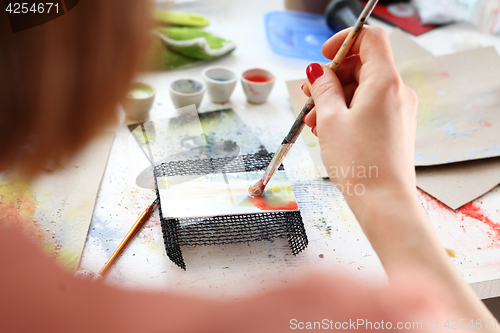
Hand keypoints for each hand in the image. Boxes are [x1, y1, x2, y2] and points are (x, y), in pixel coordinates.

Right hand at [302, 26, 417, 212]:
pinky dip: (349, 112)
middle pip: (363, 66)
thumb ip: (323, 88)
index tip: (323, 57)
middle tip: (310, 98)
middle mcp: (397, 91)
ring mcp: (399, 110)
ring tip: (315, 122)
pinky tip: (330, 131)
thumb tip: (318, 71)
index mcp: (385, 81)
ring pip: (363, 89)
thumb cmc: (358, 161)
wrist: (384, 201)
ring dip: (336, 99)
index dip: (343, 40)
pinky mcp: (396, 126)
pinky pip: (370, 107)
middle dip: (332, 78)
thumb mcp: (330, 119)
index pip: (370, 38)